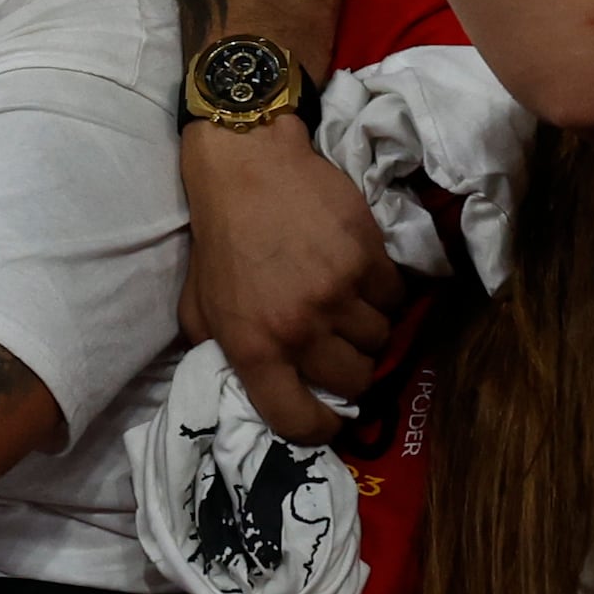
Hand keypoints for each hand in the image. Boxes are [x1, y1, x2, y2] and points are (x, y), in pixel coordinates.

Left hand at [175, 117, 406, 440]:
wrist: (248, 164)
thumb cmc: (219, 238)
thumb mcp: (199, 307)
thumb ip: (221, 354)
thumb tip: (248, 390)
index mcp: (252, 346)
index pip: (297, 420)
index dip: (317, 429)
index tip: (327, 419)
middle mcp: (299, 327)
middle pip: (353, 381)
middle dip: (350, 373)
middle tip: (340, 351)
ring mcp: (338, 292)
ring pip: (380, 340)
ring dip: (369, 331)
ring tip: (349, 308)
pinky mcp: (368, 257)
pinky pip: (395, 298)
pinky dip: (384, 294)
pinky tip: (361, 277)